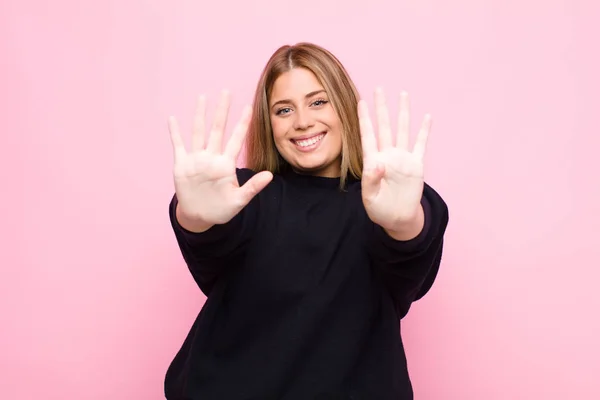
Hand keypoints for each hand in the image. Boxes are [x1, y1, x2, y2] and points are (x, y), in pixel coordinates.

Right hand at [168, 90, 272, 229]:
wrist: (200, 217)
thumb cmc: (221, 209)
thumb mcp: (239, 200)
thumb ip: (253, 187)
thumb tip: (270, 176)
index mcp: (226, 164)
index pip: (236, 139)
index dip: (242, 124)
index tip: (249, 108)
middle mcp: (212, 157)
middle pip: (217, 129)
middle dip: (222, 111)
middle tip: (226, 91)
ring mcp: (197, 159)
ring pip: (198, 132)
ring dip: (200, 115)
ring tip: (202, 97)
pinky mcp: (182, 165)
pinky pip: (178, 145)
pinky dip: (175, 132)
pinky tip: (173, 118)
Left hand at [358, 88, 431, 235]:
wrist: (398, 218)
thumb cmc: (380, 209)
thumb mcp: (370, 198)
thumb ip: (371, 181)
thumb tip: (377, 164)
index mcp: (372, 161)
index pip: (367, 136)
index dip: (364, 119)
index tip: (360, 102)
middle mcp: (387, 155)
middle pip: (384, 126)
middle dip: (381, 108)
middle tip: (378, 89)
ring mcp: (402, 158)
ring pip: (402, 130)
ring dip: (402, 113)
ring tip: (403, 94)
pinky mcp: (416, 165)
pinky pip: (420, 144)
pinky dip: (424, 131)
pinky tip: (426, 117)